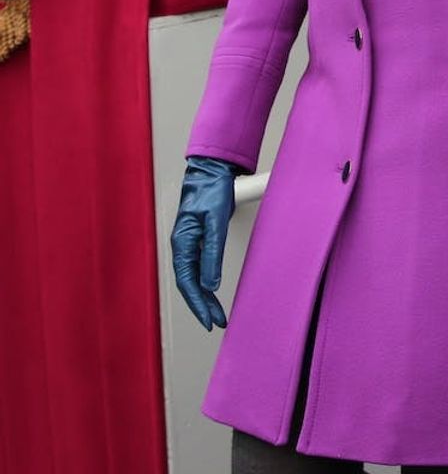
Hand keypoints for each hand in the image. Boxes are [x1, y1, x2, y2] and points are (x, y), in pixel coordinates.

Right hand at [171, 156, 237, 329]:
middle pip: (190, 284)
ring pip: (194, 278)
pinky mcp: (198, 239)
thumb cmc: (211, 191)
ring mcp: (189, 243)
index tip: (209, 320)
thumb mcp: (215, 222)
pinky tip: (214, 291)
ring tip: (219, 313)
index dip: (197, 304)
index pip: (187, 282)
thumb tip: (211, 285)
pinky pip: (199, 267)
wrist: (212, 171)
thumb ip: (212, 252)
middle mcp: (182, 246)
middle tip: (217, 322)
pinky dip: (207, 282)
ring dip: (205, 297)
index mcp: (182, 243)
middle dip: (202, 306)